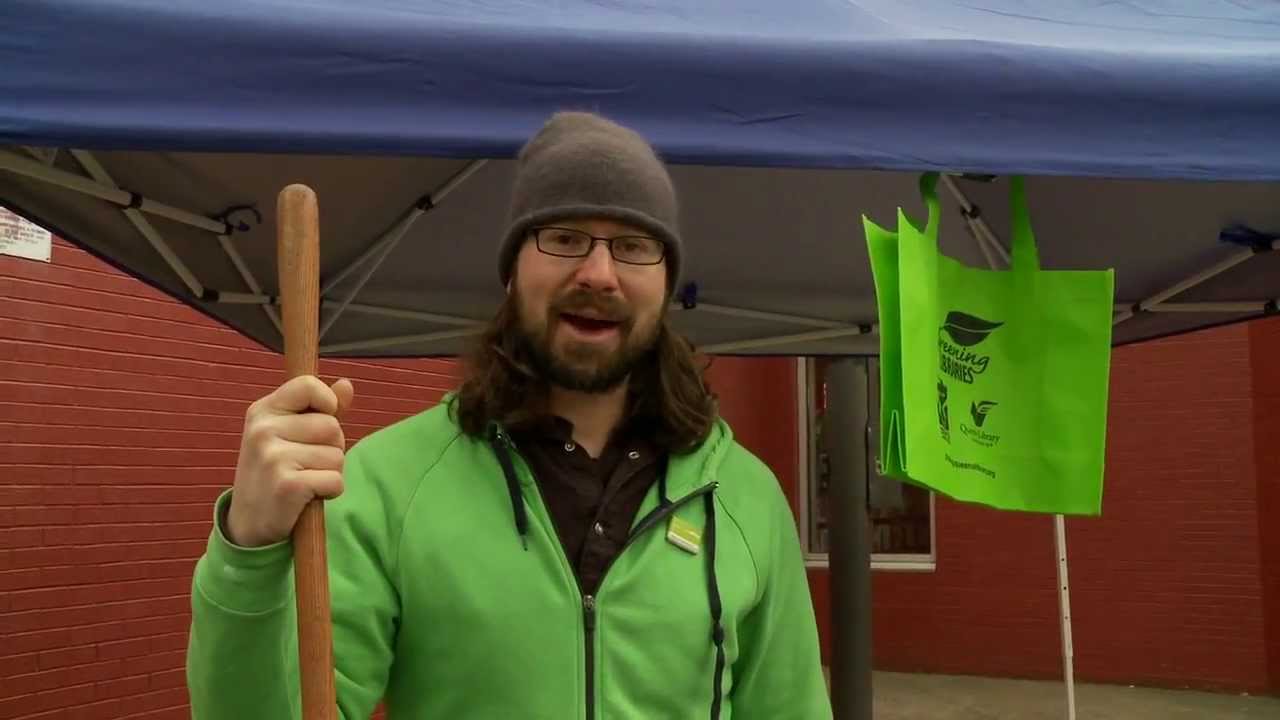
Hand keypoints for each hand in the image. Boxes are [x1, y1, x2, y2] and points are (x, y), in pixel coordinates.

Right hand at [225, 376, 354, 547]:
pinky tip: (309, 496)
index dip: (327, 403)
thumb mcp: (288, 434)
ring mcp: (273, 457)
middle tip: (306, 464)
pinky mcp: (287, 485)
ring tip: (304, 479)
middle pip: (332, 426)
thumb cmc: (274, 472)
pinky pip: (335, 480)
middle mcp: (263, 430)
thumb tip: (346, 385)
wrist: (248, 523)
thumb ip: (319, 409)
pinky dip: (330, 491)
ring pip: (337, 455)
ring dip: (330, 472)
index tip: (322, 419)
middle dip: (331, 448)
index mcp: (263, 411)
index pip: (308, 386)